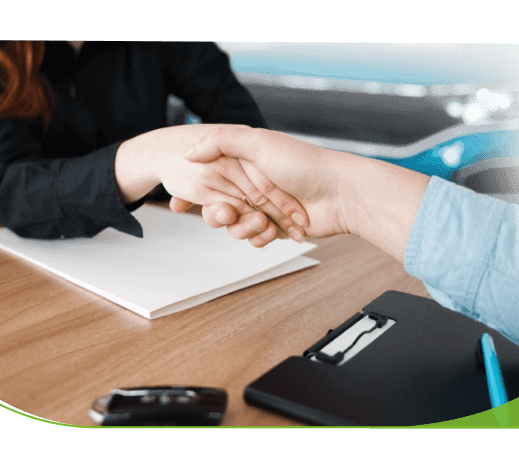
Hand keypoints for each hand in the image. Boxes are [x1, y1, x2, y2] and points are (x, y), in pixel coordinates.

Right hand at [114, 124, 308, 241]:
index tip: (178, 202)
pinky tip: (273, 232)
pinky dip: (261, 238)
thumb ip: (222, 141)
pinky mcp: (278, 226)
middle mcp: (255, 184)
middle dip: (220, 215)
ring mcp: (266, 207)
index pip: (209, 177)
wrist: (340, 194)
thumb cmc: (305, 164)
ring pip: (236, 226)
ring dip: (244, 229)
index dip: (192, 191)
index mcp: (247, 162)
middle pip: (219, 206)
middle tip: (230, 214)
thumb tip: (190, 151)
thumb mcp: (259, 142)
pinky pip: (256, 238)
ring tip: (263, 223)